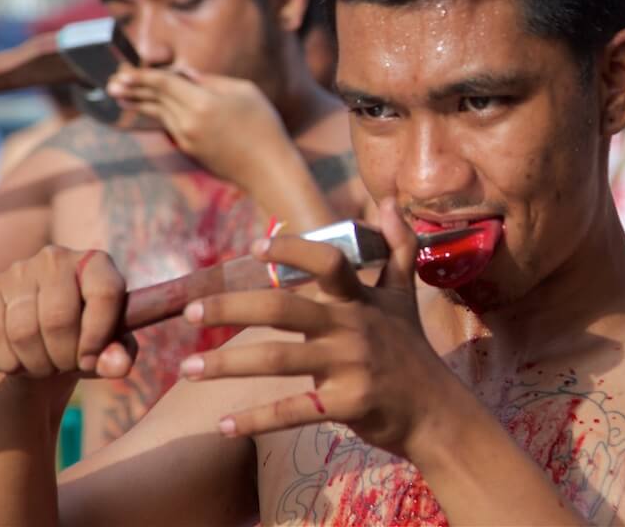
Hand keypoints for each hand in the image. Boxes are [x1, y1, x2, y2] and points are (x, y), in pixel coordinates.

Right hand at [0, 246, 134, 380]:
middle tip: (65, 367)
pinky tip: (19, 365)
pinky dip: (7, 360)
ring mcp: (20, 269)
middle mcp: (57, 258)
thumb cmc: (86, 336)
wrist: (44, 334)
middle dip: (63, 356)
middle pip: (59, 317)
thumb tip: (118, 367)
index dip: (98, 335)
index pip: (105, 293)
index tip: (90, 361)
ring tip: (46, 367)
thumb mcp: (110, 347)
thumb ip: (120, 355)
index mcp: (97, 263)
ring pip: (23, 330)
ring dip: (36, 363)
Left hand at [107, 66, 290, 186]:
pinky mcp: (190, 151)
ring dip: (140, 103)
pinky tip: (149, 110)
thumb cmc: (264, 126)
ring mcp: (187, 139)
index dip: (142, 76)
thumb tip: (185, 74)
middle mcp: (189, 122)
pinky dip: (159, 115)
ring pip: (159, 114)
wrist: (268, 169)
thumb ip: (210, 80)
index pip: (164, 84)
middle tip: (111, 83)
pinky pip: (171, 126)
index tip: (123, 72)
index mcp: (203, 103)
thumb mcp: (243, 91)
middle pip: (155, 99)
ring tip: (121, 95)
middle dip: (132, 89)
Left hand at [178, 199, 454, 457]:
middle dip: (231, 308)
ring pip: (279, 360)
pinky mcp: (348, 405)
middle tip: (189, 312)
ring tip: (187, 370)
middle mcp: (353, 327)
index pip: (327, 261)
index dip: (292, 251)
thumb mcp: (405, 295)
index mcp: (360, 299)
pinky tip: (223, 425)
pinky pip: (295, 410)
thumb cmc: (411, 349)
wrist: (437, 411)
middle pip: (283, 309)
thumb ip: (397, 247)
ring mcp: (350, 366)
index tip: (254, 248)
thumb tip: (390, 200)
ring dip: (228, 364)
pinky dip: (257, 419)